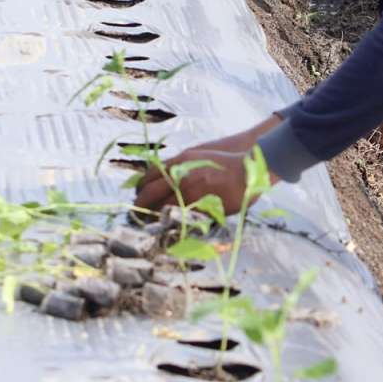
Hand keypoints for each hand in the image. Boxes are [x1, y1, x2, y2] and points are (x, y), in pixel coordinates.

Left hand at [134, 149, 253, 215]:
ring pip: (162, 206)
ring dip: (154, 214)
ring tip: (149, 220)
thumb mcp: (200, 156)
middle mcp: (181, 175)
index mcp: (181, 161)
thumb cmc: (228, 162)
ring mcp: (189, 191)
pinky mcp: (198, 206)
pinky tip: (168, 225)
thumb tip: (169, 175)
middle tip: (136, 209)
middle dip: (140, 201)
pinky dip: (172, 221)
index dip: (142, 184)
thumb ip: (183, 164)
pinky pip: (179, 216)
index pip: (151, 173)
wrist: (247, 171)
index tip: (138, 191)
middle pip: (151, 191)